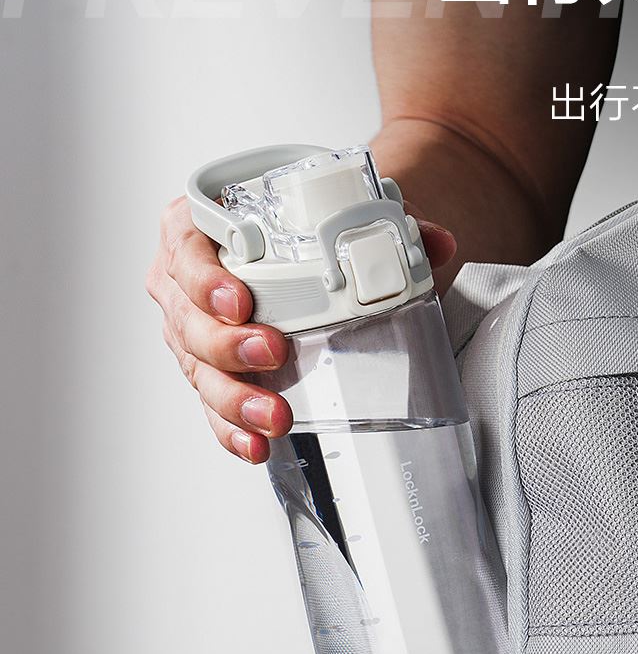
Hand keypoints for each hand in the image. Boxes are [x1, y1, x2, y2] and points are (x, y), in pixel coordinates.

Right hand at [147, 195, 455, 464]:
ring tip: (274, 415)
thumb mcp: (340, 210)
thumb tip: (437, 244)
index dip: (205, 278)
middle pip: (189, 318)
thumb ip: (386, 222)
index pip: (186, 248)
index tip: (240, 300)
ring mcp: (193, 328)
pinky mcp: (208, 369)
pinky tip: (255, 443)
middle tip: (272, 351)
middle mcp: (185, 281)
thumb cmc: (297, 224)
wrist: (298, 243)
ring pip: (198, 368)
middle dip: (228, 344)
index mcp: (198, 228)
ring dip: (235, 397)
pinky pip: (211, 403)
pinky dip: (232, 427)